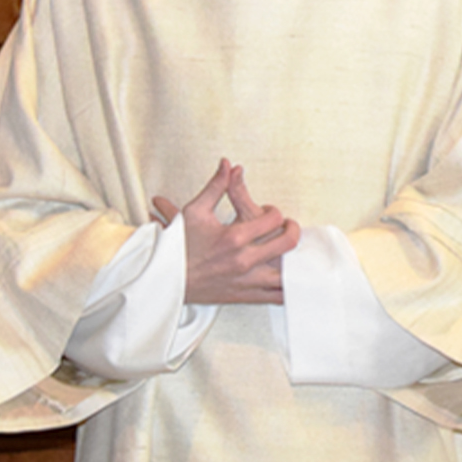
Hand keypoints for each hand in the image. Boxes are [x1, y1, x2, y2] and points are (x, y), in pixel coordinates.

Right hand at [152, 160, 299, 304]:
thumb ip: (217, 186)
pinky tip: (288, 277)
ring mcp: (246, 281)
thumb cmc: (180, 245)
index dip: (275, 211)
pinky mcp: (245, 297)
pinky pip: (276, 297)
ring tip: (289, 250)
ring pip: (286, 274)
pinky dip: (288, 288)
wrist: (167, 279)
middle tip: (288, 226)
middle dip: (293, 230)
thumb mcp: (196, 210)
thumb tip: (228, 164)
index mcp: (233, 237)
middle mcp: (243, 260)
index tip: (269, 212)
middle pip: (287, 243)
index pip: (273, 219)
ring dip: (293, 258)